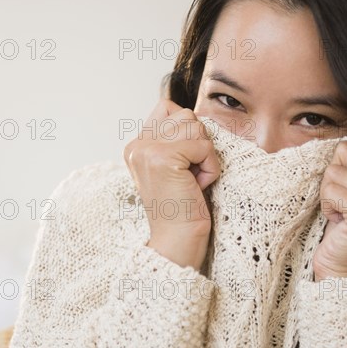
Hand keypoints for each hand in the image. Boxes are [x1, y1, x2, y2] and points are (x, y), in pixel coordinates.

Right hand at [122, 99, 220, 270]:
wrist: (178, 241)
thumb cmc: (184, 206)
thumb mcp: (174, 167)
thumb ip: (174, 139)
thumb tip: (196, 115)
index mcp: (137, 145)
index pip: (167, 107)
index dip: (187, 130)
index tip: (184, 163)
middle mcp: (137, 145)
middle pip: (186, 115)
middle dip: (198, 143)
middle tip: (189, 174)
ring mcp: (147, 150)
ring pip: (196, 126)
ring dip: (205, 155)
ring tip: (193, 179)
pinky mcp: (163, 158)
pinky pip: (204, 146)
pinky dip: (210, 167)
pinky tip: (198, 185)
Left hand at [312, 125, 346, 280]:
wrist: (342, 269)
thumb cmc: (342, 225)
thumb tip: (344, 136)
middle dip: (332, 175)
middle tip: (341, 200)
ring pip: (335, 171)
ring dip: (327, 194)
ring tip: (340, 213)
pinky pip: (332, 190)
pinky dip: (327, 206)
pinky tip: (339, 221)